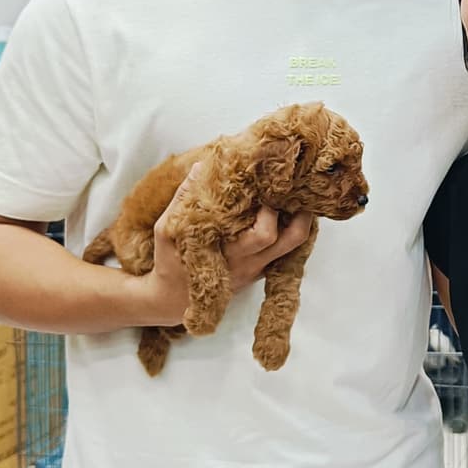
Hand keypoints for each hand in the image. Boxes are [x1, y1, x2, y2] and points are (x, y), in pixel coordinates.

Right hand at [129, 165, 313, 325]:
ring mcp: (257, 269)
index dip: (273, 209)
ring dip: (300, 221)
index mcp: (229, 254)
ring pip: (293, 246)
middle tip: (292, 188)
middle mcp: (249, 263)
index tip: (270, 184)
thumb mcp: (167, 229)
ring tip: (296, 197)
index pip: (264, 233)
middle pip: (290, 240)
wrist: (172, 300)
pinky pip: (287, 252)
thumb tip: (201, 167)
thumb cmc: (170, 262)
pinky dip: (291, 230)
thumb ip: (183, 199)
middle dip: (298, 213)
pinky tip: (287, 212)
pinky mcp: (260, 271)